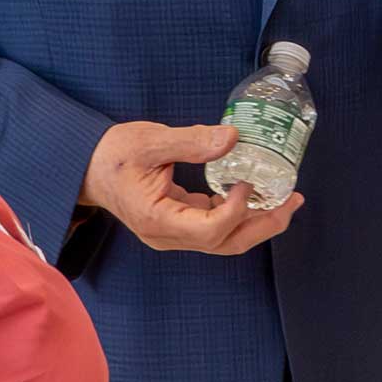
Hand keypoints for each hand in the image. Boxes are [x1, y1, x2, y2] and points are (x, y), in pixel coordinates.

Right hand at [79, 121, 301, 254]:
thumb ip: (191, 141)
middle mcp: (168, 236)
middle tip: (292, 201)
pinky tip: (256, 194)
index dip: (235, 211)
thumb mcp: (150, 141)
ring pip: (225, 240)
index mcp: (157, 220)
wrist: (89, 167)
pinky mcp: (180, 225)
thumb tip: (232, 138)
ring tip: (286, 200)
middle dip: (264, 224)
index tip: (247, 182)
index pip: (208, 231)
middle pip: (225, 244)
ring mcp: (174, 234)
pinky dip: (240, 214)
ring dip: (258, 222)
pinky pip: (216, 228)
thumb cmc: (112, 155)